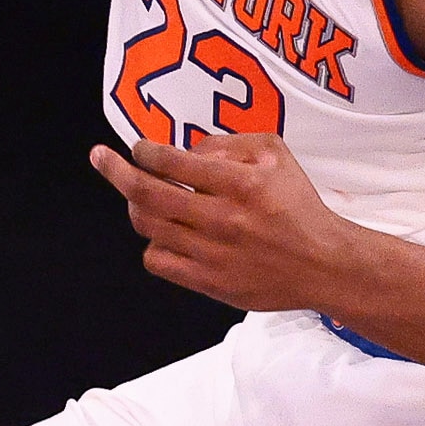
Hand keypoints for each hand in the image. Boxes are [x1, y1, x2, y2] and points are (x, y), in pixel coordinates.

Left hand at [88, 133, 370, 314]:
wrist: (323, 264)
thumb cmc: (297, 206)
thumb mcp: (275, 154)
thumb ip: (228, 143)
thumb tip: (184, 149)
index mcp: (241, 184)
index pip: (173, 162)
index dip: (144, 151)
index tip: (137, 147)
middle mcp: (224, 219)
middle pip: (147, 193)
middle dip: (115, 170)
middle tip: (101, 157)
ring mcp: (213, 254)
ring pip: (148, 226)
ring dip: (135, 205)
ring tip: (140, 196)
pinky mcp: (209, 283)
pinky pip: (157, 261)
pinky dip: (153, 243)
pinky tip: (165, 232)